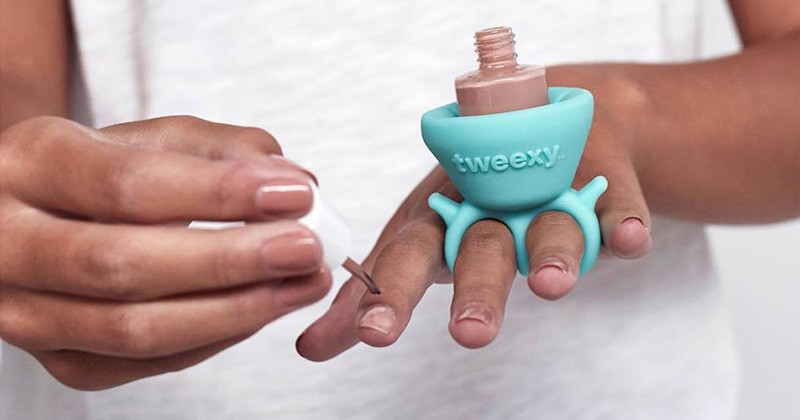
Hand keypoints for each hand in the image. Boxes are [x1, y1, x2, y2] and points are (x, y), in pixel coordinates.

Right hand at [0, 116, 329, 388]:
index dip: (218, 194)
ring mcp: (24, 312)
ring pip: (134, 329)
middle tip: (306, 247)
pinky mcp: (58, 360)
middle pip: (124, 266)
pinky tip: (262, 308)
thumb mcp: (148, 139)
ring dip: (236, 310)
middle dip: (231, 261)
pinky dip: (215, 337)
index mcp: (31, 165)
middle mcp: (7, 243)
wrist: (31, 216)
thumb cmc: (100, 171)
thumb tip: (297, 179)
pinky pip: (146, 362)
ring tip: (302, 284)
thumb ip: (222, 150)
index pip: (127, 186)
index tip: (295, 194)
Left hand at [296, 66, 652, 359]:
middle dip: (477, 288)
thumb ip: (370, 298)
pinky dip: (621, 217)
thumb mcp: (419, 241)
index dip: (391, 293)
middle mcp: (489, 200)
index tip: (376, 335)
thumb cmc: (469, 197)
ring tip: (552, 284)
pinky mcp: (600, 176)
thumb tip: (311, 347)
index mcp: (440, 214)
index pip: (409, 253)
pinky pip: (615, 198)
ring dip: (552, 252)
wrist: (544, 123)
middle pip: (482, 245)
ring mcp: (547, 186)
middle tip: (471, 334)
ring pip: (548, 222)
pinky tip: (627, 239)